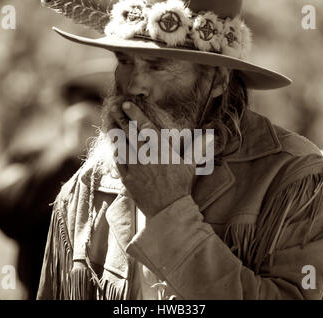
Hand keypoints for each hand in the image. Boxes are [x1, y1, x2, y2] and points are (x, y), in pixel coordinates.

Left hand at [109, 101, 194, 217]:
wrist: (168, 209)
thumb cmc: (180, 186)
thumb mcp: (191, 165)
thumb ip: (197, 147)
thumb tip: (210, 135)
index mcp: (161, 149)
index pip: (145, 127)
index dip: (135, 113)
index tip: (127, 104)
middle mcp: (145, 155)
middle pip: (130, 132)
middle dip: (121, 119)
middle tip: (114, 109)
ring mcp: (134, 166)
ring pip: (122, 145)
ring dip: (116, 133)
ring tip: (112, 124)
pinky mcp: (127, 177)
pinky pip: (118, 160)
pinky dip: (116, 151)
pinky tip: (115, 146)